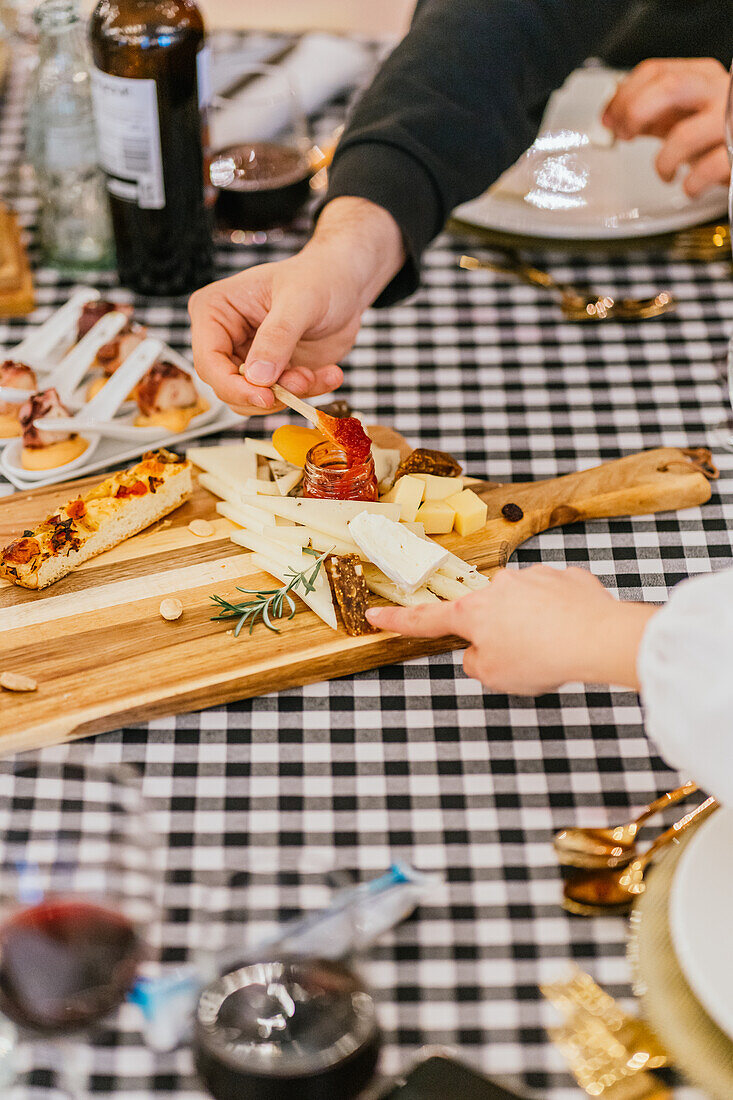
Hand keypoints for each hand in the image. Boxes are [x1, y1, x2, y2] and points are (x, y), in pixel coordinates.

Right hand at [188, 197, 404, 415]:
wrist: (345, 286)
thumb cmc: (318, 278)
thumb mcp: (299, 300)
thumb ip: (277, 337)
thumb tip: (257, 377)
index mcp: (215, 311)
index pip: (208, 361)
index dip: (233, 386)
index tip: (265, 396)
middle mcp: (224, 339)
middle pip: (227, 387)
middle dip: (266, 393)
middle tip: (303, 380)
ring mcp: (248, 359)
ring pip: (252, 400)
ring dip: (288, 395)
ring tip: (316, 374)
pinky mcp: (271, 375)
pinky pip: (280, 399)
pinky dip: (305, 393)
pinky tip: (329, 375)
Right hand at [366, 565, 657, 694]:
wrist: (596, 637)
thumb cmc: (544, 658)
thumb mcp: (496, 677)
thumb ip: (477, 663)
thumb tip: (480, 652)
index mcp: (473, 614)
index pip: (426, 620)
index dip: (397, 620)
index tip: (374, 614)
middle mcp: (498, 587)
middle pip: (487, 614)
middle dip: (499, 632)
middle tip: (522, 657)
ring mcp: (533, 577)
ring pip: (523, 605)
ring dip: (533, 623)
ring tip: (554, 648)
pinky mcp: (566, 577)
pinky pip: (555, 598)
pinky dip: (561, 614)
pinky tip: (573, 632)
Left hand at [602, 58, 729, 197]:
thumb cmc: (715, 131)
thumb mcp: (682, 113)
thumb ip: (650, 113)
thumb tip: (613, 117)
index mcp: (701, 76)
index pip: (656, 71)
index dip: (623, 96)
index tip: (609, 118)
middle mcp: (718, 91)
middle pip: (669, 87)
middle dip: (636, 113)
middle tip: (625, 135)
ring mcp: (730, 120)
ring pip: (684, 135)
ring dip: (663, 161)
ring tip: (665, 172)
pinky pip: (707, 169)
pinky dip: (690, 184)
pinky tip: (689, 186)